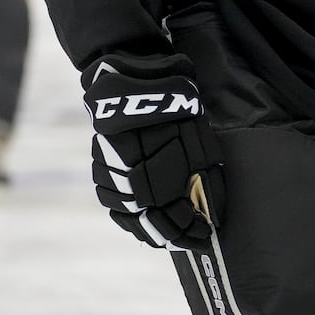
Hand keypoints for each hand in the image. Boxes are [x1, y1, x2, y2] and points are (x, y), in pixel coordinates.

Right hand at [83, 53, 225, 252]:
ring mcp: (113, 170)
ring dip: (144, 225)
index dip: (189, 232)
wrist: (138, 75)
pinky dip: (122, 211)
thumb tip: (214, 212)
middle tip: (187, 240)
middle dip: (169, 234)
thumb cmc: (176, 105)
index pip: (174, 218)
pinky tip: (137, 215)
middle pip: (148, 221)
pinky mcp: (100, 161)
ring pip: (124, 211)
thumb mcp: (199, 139)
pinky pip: (107, 196)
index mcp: (161, 171)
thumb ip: (204, 176)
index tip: (203, 238)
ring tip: (163, 232)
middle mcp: (133, 176)